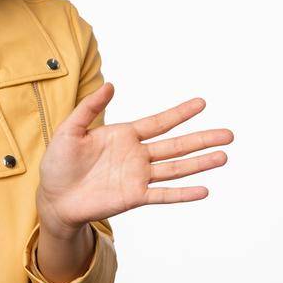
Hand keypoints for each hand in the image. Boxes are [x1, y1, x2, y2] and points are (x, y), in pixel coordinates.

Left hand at [36, 82, 234, 236]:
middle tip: (229, 134)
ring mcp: (137, 177)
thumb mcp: (70, 130)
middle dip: (202, 139)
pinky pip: (163, 195)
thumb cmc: (59, 163)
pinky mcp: (134, 197)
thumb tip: (110, 85)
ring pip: (175, 168)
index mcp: (124, 136)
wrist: (53, 196)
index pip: (158, 122)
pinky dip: (183, 193)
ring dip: (200, 163)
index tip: (202, 103)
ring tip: (223, 156)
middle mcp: (136, 156)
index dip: (179, 113)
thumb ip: (89, 108)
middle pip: (176, 145)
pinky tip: (204, 190)